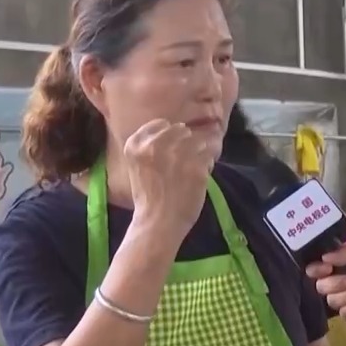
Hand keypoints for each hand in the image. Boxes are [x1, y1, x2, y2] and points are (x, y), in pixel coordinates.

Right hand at [122, 118, 220, 233]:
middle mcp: (155, 145)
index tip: (171, 149)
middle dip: (186, 143)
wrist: (158, 222)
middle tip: (183, 163)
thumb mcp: (139, 165)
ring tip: (189, 172)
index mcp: (136, 144)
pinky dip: (206, 167)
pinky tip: (197, 179)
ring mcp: (177, 154)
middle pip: (182, 130)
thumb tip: (180, 128)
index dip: (170, 135)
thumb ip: (151, 145)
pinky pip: (209, 156)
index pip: (161, 124)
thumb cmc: (148, 196)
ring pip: (198, 141)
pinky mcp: (196, 166)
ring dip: (198, 155)